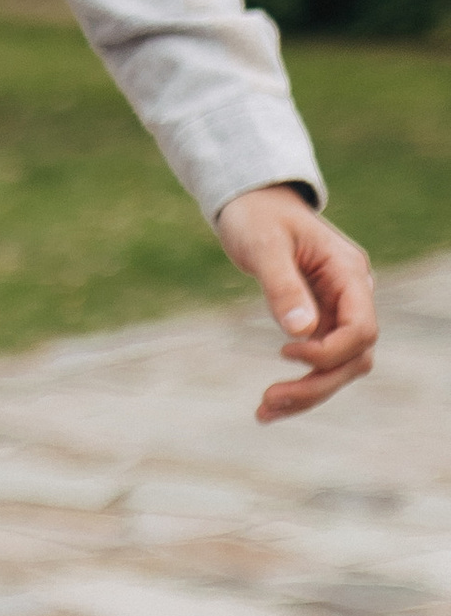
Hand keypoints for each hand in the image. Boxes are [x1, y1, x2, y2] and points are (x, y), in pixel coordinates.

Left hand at [215, 186, 377, 421]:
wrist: (252, 203)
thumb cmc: (257, 216)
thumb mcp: (264, 245)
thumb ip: (283, 286)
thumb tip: (299, 331)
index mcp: (348, 272)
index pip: (362, 328)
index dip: (330, 352)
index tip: (285, 351)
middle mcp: (352, 294)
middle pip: (355, 357)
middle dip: (316, 384)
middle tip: (266, 401)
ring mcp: (338, 309)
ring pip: (341, 366)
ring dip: (308, 393)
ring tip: (263, 412)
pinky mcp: (320, 320)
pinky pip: (321, 361)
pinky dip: (299, 383)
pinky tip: (268, 405)